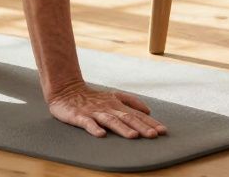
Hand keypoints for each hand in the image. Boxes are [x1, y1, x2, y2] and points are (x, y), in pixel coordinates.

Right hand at [47, 81, 167, 138]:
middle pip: (127, 118)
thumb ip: (131, 102)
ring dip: (122, 128)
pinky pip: (87, 123)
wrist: (66, 90)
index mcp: (116, 104)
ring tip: (133, 136)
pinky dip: (94, 128)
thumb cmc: (92, 97)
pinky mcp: (79, 116)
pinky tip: (101, 134)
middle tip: (153, 135)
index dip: (150, 123)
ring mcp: (94, 112)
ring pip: (110, 120)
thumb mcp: (113, 96)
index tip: (162, 131)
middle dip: (141, 127)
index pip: (136, 115)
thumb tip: (149, 110)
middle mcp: (108, 108)